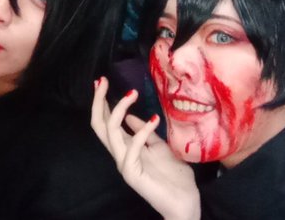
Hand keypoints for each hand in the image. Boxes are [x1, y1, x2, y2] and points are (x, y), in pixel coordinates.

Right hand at [90, 79, 200, 219]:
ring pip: (110, 131)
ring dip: (119, 109)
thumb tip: (131, 116)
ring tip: (132, 94)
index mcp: (125, 148)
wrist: (186, 202)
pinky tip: (154, 120)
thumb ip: (145, 133)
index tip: (102, 81)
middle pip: (99, 125)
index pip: (105, 122)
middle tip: (103, 81)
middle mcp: (120, 154)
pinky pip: (132, 147)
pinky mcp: (132, 173)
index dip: (101, 102)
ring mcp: (124, 164)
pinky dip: (142, 131)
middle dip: (98, 101)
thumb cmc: (174, 176)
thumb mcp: (160, 147)